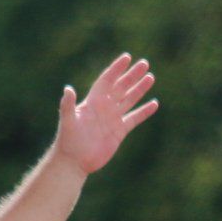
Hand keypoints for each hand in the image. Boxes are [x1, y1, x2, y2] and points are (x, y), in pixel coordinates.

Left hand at [52, 53, 157, 176]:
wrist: (74, 162)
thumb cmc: (68, 141)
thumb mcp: (67, 122)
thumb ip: (68, 105)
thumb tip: (68, 89)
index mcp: (92, 102)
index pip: (107, 80)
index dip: (116, 69)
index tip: (127, 57)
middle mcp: (104, 108)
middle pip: (120, 87)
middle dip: (132, 75)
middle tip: (144, 63)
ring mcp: (112, 119)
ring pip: (129, 100)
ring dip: (139, 89)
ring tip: (150, 77)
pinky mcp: (119, 132)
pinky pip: (134, 119)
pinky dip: (144, 112)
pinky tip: (154, 104)